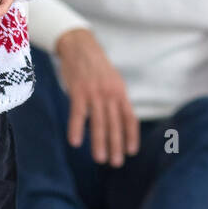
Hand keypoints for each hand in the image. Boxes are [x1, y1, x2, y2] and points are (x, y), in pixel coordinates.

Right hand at [55, 29, 139, 166]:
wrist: (80, 45)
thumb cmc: (96, 66)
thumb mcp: (112, 81)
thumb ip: (115, 99)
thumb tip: (119, 120)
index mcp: (120, 92)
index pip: (130, 118)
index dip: (131, 136)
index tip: (132, 152)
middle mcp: (110, 93)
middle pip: (115, 124)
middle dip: (116, 145)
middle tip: (116, 163)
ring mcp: (94, 92)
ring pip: (98, 122)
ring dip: (99, 143)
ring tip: (100, 159)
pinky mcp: (78, 91)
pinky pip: (78, 113)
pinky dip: (77, 128)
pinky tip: (75, 142)